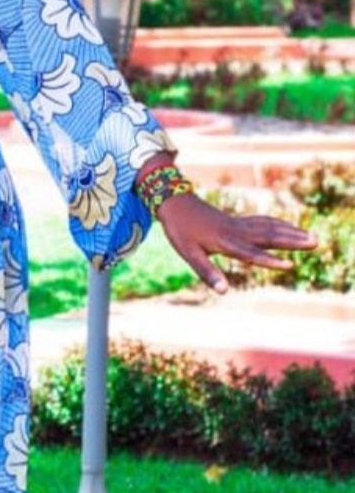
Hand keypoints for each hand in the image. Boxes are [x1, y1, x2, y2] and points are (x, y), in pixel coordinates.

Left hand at [156, 191, 316, 293]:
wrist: (174, 201)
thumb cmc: (180, 230)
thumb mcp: (189, 254)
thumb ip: (207, 272)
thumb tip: (223, 291)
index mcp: (225, 242)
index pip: (251, 254)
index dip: (270, 261)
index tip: (290, 265)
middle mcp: (236, 232)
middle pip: (269, 237)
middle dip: (293, 241)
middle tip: (317, 242)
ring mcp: (238, 224)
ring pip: (269, 228)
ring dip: (291, 232)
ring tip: (312, 236)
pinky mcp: (236, 221)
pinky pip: (262, 222)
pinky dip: (278, 224)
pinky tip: (288, 226)